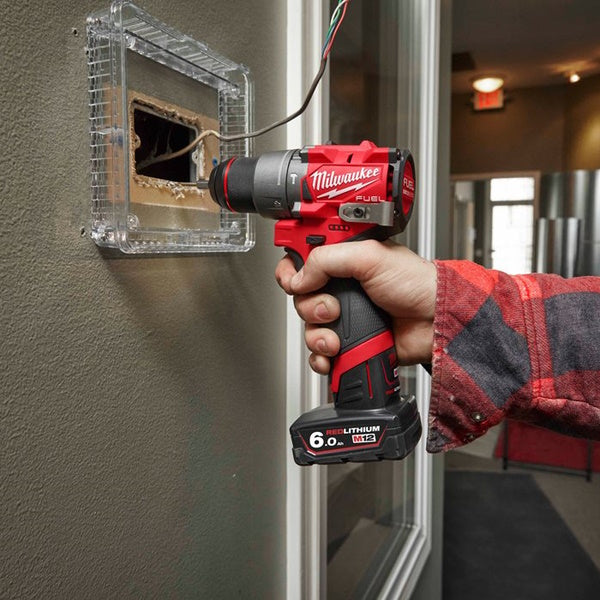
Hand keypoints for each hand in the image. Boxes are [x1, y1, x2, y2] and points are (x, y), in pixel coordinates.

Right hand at [275, 240, 436, 373]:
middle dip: (310, 306)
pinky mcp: (350, 342)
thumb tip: (299, 276)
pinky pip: (320, 353)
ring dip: (317, 335)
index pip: (302, 260)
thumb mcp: (370, 256)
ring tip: (336, 336)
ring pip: (309, 328)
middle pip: (301, 298)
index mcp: (344, 260)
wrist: (435, 322)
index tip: (293, 279)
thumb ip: (328, 259)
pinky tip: (333, 354)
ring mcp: (345, 316)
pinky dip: (321, 357)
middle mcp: (341, 287)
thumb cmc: (416, 284)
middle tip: (333, 308)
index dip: (291, 270)